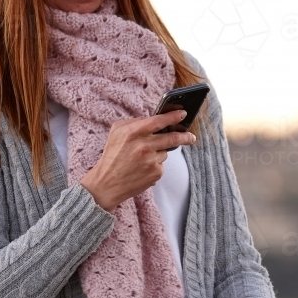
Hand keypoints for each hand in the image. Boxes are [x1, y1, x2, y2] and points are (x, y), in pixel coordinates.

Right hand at [80, 109, 195, 211]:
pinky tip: (142, 169)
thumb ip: (134, 122)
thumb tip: (154, 118)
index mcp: (133, 132)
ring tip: (142, 159)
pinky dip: (154, 165)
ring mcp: (151, 161)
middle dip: (185, 136)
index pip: (158, 121)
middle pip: (173, 138)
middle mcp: (144, 146)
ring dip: (158, 153)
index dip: (173, 116)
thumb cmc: (112, 155)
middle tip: (191, 136)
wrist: (106, 183)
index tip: (183, 114)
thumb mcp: (116, 132)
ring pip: (165, 152)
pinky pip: (161, 165)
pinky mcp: (155, 174)